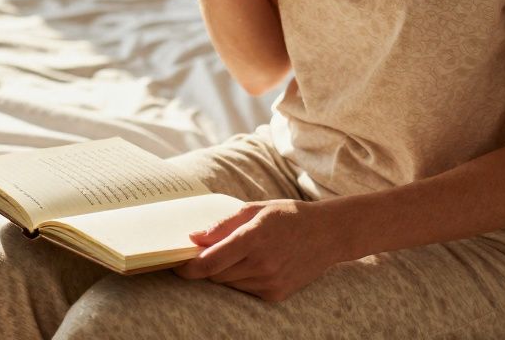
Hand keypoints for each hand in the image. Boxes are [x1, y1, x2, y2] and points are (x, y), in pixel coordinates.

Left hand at [173, 199, 339, 302]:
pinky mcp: (276, 294)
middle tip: (201, 254)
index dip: (188, 267)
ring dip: (223, 271)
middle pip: (216, 274)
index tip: (176, 264)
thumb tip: (194, 238)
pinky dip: (241, 278)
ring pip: (229, 283)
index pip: (210, 262)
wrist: (329, 234)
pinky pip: (245, 290)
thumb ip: (223, 224)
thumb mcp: (256, 209)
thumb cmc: (289, 216)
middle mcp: (262, 264)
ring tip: (237, 253)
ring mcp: (270, 282)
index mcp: (254, 238)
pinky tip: (254, 263)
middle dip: (204, 266)